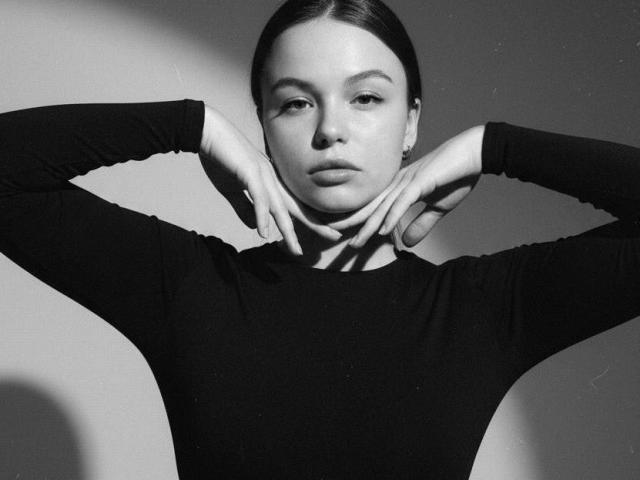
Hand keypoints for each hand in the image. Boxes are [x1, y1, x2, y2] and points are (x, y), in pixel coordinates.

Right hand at [198, 105, 341, 254]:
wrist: (207, 132)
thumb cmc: (220, 159)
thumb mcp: (232, 191)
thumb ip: (245, 209)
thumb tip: (257, 228)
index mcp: (269, 183)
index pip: (292, 207)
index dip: (309, 221)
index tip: (324, 233)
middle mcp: (271, 180)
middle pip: (295, 208)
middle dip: (315, 224)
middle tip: (335, 236)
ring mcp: (262, 176)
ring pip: (279, 207)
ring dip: (287, 230)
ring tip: (296, 248)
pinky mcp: (249, 173)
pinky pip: (258, 198)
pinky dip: (261, 216)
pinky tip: (264, 233)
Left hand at [329, 125, 484, 247]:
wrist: (475, 153)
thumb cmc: (457, 177)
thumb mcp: (438, 208)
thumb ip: (421, 224)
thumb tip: (405, 243)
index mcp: (402, 188)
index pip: (377, 207)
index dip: (360, 220)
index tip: (345, 235)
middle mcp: (400, 184)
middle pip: (373, 207)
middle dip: (353, 223)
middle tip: (332, 235)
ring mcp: (410, 182)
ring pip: (384, 207)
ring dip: (368, 225)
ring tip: (354, 241)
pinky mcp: (423, 182)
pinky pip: (404, 202)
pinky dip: (393, 216)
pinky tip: (382, 229)